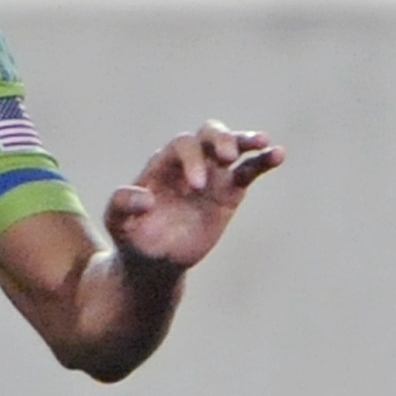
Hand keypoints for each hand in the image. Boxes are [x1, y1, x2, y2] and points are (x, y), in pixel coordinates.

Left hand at [103, 121, 282, 270]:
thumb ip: (122, 204)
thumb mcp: (117, 222)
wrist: (154, 261)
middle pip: (207, 134)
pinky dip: (263, 161)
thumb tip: (145, 198)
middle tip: (226, 158)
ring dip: (246, 142)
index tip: (197, 187)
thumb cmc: (133, 237)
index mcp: (163, 164)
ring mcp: (212, 175)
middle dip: (220, 140)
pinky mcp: (229, 192)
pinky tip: (277, 155)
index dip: (192, 160)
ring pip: (232, 147)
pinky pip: (249, 171)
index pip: (182, 146)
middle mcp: (189, 163)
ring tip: (263, 143)